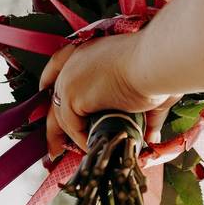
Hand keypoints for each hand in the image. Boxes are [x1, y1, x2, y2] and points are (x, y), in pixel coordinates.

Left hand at [39, 32, 177, 158]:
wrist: (154, 63)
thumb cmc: (158, 67)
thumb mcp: (147, 88)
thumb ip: (146, 114)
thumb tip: (152, 138)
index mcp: (90, 51)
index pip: (60, 62)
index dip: (51, 78)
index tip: (45, 89)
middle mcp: (75, 61)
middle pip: (54, 93)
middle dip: (53, 119)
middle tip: (54, 141)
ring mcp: (70, 78)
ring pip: (60, 113)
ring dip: (64, 135)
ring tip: (66, 153)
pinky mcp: (72, 95)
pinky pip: (71, 125)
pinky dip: (79, 139)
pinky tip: (91, 149)